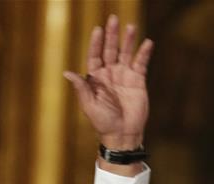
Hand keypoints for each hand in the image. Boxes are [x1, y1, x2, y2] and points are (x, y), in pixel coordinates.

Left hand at [64, 14, 153, 150]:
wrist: (122, 134)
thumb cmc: (102, 122)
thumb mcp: (89, 105)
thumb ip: (81, 87)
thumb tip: (66, 72)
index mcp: (95, 79)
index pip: (95, 56)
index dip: (96, 43)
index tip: (97, 30)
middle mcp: (109, 74)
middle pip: (110, 50)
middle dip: (111, 35)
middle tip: (112, 19)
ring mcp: (124, 76)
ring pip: (126, 53)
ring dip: (128, 40)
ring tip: (130, 26)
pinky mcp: (138, 80)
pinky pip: (141, 63)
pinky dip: (144, 53)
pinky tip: (147, 42)